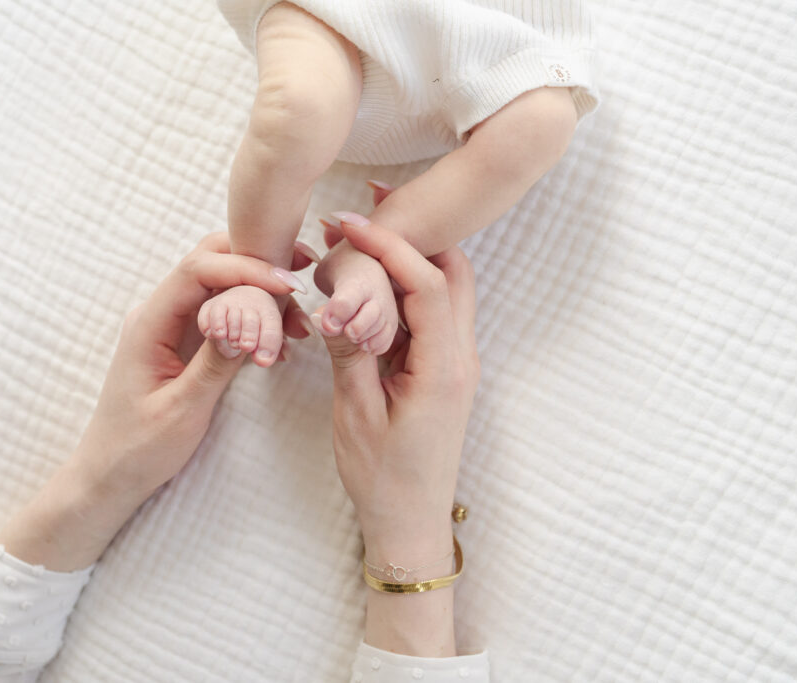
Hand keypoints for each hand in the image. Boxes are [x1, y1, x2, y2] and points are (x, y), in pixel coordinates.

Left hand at [0, 233, 313, 569]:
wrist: (111, 474)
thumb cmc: (139, 447)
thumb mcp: (182, 410)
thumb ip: (213, 363)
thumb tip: (246, 322)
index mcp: (149, 323)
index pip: (198, 270)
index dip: (245, 269)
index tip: (286, 285)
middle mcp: (158, 313)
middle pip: (209, 262)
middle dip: (256, 262)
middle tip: (300, 275)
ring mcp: (171, 324)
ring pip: (221, 284)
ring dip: (260, 292)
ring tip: (298, 323)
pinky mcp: (185, 340)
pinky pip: (223, 311)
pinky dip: (254, 315)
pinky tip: (281, 340)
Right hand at [313, 217, 479, 655]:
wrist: (411, 523)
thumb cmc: (384, 478)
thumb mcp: (355, 414)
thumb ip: (350, 352)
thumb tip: (335, 301)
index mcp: (444, 367)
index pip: (427, 283)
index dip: (391, 245)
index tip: (350, 222)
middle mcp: (461, 357)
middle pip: (453, 271)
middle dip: (416, 231)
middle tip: (372, 201)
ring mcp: (456, 363)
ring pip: (447, 288)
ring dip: (412, 256)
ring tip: (367, 231)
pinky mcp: (444, 370)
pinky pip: (434, 313)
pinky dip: (408, 286)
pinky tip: (373, 278)